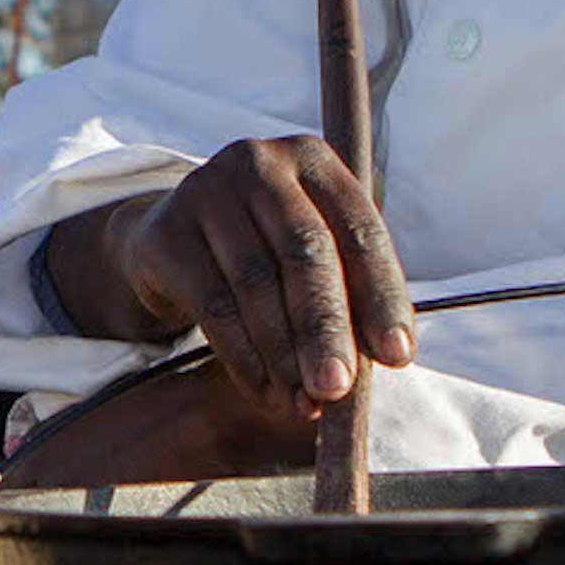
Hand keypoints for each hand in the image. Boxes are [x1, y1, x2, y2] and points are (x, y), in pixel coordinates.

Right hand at [47, 139, 417, 414]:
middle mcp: (260, 163)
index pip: (360, 231)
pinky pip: (214, 305)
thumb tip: (384, 356)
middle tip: (337, 389)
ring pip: (256, 284)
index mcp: (314, 161)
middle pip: (304, 253)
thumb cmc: (264, 249)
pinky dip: (244, 358)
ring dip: (284, 355)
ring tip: (302, 403)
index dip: (383, 296)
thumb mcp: (310, 254)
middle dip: (326, 329)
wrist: (171, 240)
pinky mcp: (167, 232)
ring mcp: (206, 190)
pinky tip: (263, 390)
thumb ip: (350, 291)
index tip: (397, 355)